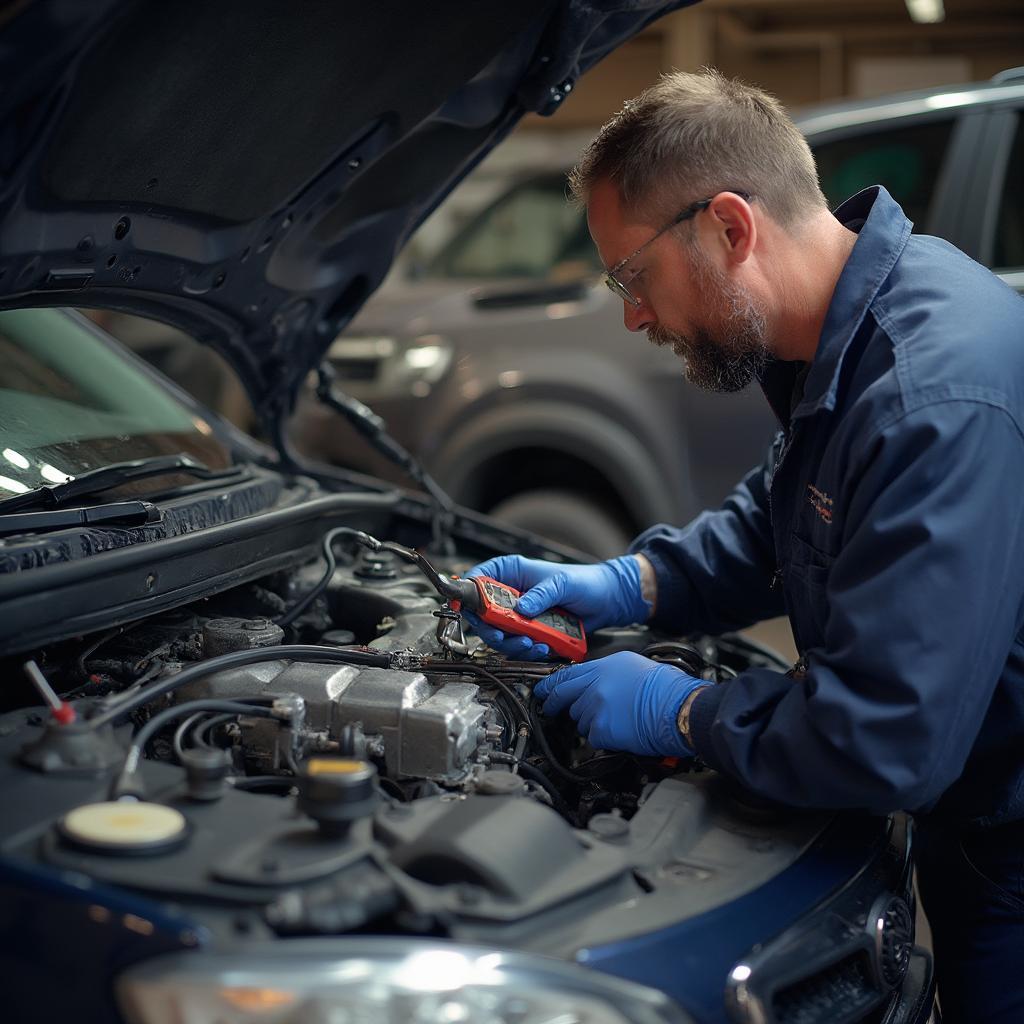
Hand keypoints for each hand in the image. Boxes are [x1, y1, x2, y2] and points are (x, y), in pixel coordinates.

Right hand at [464, 554, 649, 660]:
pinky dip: (528, 650)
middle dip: (494, 630)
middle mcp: (510, 593)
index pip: (477, 580)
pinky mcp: (529, 630)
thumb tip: (521, 608)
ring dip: (513, 644)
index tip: (472, 612)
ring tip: (534, 644)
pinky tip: (544, 646)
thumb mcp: (562, 584)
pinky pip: (518, 645)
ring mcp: (519, 614)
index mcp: (511, 572)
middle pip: (483, 615)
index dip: (468, 596)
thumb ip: (541, 595)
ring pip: (500, 634)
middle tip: (507, 637)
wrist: (607, 600)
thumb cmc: (585, 582)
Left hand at [533, 651, 705, 756]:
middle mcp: (596, 683)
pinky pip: (592, 737)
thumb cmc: (667, 690)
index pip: (568, 674)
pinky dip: (602, 739)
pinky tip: (617, 734)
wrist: (678, 708)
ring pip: (579, 719)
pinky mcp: (600, 728)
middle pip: (564, 695)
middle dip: (553, 703)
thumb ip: (611, 674)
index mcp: (605, 666)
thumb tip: (598, 684)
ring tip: (612, 722)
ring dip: (589, 723)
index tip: (544, 689)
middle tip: (548, 708)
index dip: (552, 683)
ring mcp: (596, 706)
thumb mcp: (635, 667)